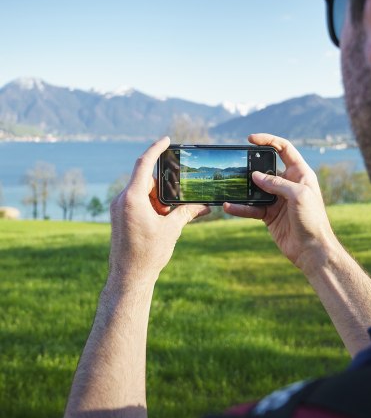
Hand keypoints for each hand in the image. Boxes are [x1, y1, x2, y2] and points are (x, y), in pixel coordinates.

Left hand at [109, 137, 208, 285]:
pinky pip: (136, 202)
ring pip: (142, 192)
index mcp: (132, 198)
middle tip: (178, 199)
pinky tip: (161, 220)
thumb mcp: (171, 229)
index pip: (144, 164)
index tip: (166, 140)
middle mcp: (122, 200)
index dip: (156, 149)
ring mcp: (118, 208)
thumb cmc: (148, 254)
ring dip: (158, 199)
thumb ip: (187, 212)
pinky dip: (150, 205)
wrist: (128, 277)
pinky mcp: (119, 216)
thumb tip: (205, 206)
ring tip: (169, 217)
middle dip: (164, 187)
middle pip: (146, 181)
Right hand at [224, 134, 337, 275]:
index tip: (251, 139)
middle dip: (251, 166)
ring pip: (256, 189)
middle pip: (266, 168)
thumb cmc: (312, 219)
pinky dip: (241, 207)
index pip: (284, 149)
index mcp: (300, 174)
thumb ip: (276, 183)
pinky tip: (230, 206)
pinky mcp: (269, 214)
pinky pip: (252, 207)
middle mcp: (288, 184)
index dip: (269, 141)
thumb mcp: (298, 195)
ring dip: (243, 188)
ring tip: (229, 186)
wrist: (312, 250)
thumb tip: (255, 176)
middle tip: (237, 165)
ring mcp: (278, 199)